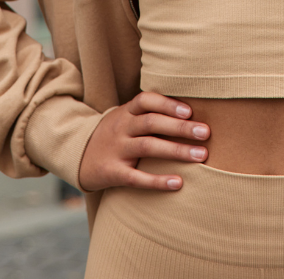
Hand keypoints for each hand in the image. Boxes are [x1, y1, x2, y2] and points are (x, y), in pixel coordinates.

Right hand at [78, 91, 210, 191]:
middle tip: (206, 133)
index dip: (167, 104)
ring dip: (177, 150)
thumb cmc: (116, 134)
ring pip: (148, 147)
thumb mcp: (126, 117)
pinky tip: (178, 183)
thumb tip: (192, 112)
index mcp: (126, 112)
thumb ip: (150, 113)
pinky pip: (137, 177)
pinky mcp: (113, 173)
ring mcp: (116, 150)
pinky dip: (158, 181)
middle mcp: (121, 128)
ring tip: (201, 155)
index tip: (190, 110)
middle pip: (152, 123)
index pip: (145, 100)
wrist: (78, 156)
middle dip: (180, 127)